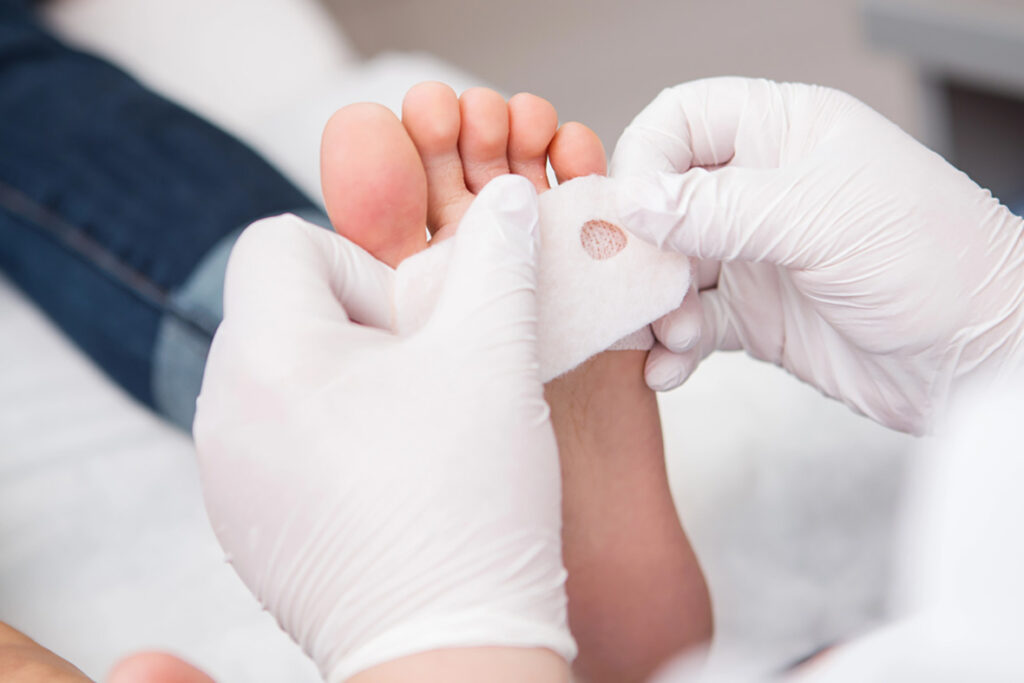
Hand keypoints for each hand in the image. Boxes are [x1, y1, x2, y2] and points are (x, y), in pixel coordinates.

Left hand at [193, 176, 573, 680]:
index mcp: (265, 355)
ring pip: (281, 375)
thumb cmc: (468, 505)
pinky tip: (389, 481)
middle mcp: (223, 412)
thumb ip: (498, 259)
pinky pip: (275, 439)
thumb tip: (510, 200)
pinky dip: (328, 437)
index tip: (413, 327)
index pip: (281, 242)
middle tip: (423, 378)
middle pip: (279, 308)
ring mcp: (227, 475)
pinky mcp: (245, 523)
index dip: (359, 267)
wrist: (450, 648)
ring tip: (412, 431)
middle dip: (358, 324)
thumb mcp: (493, 354)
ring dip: (346, 380)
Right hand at [610, 77, 1023, 433]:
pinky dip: (673, 349)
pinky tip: (669, 368)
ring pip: (671, 271)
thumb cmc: (934, 260)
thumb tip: (634, 202)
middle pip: (663, 201)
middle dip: (641, 246)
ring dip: (654, 305)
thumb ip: (718, 208)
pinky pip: (693, 328)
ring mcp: (757, 258)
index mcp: (783, 134)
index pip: (682, 121)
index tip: (630, 210)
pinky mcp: (757, 320)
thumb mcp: (820, 218)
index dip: (645, 158)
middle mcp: (761, 191)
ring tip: (668, 333)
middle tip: (636, 285)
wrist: (982, 359)